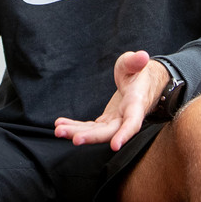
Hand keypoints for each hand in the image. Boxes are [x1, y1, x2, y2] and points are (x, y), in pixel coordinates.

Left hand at [53, 50, 168, 151]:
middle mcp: (126, 116)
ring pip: (97, 132)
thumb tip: (142, 56)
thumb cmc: (138, 72)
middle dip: (91, 136)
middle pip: (109, 132)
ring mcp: (115, 120)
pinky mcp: (107, 120)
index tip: (115, 146)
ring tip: (58, 130)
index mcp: (136, 103)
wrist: (142, 82)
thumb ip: (136, 61)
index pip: (132, 122)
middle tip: (73, 139)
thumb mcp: (134, 63)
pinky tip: (62, 125)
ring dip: (78, 132)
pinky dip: (76, 127)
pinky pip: (91, 127)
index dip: (124, 134)